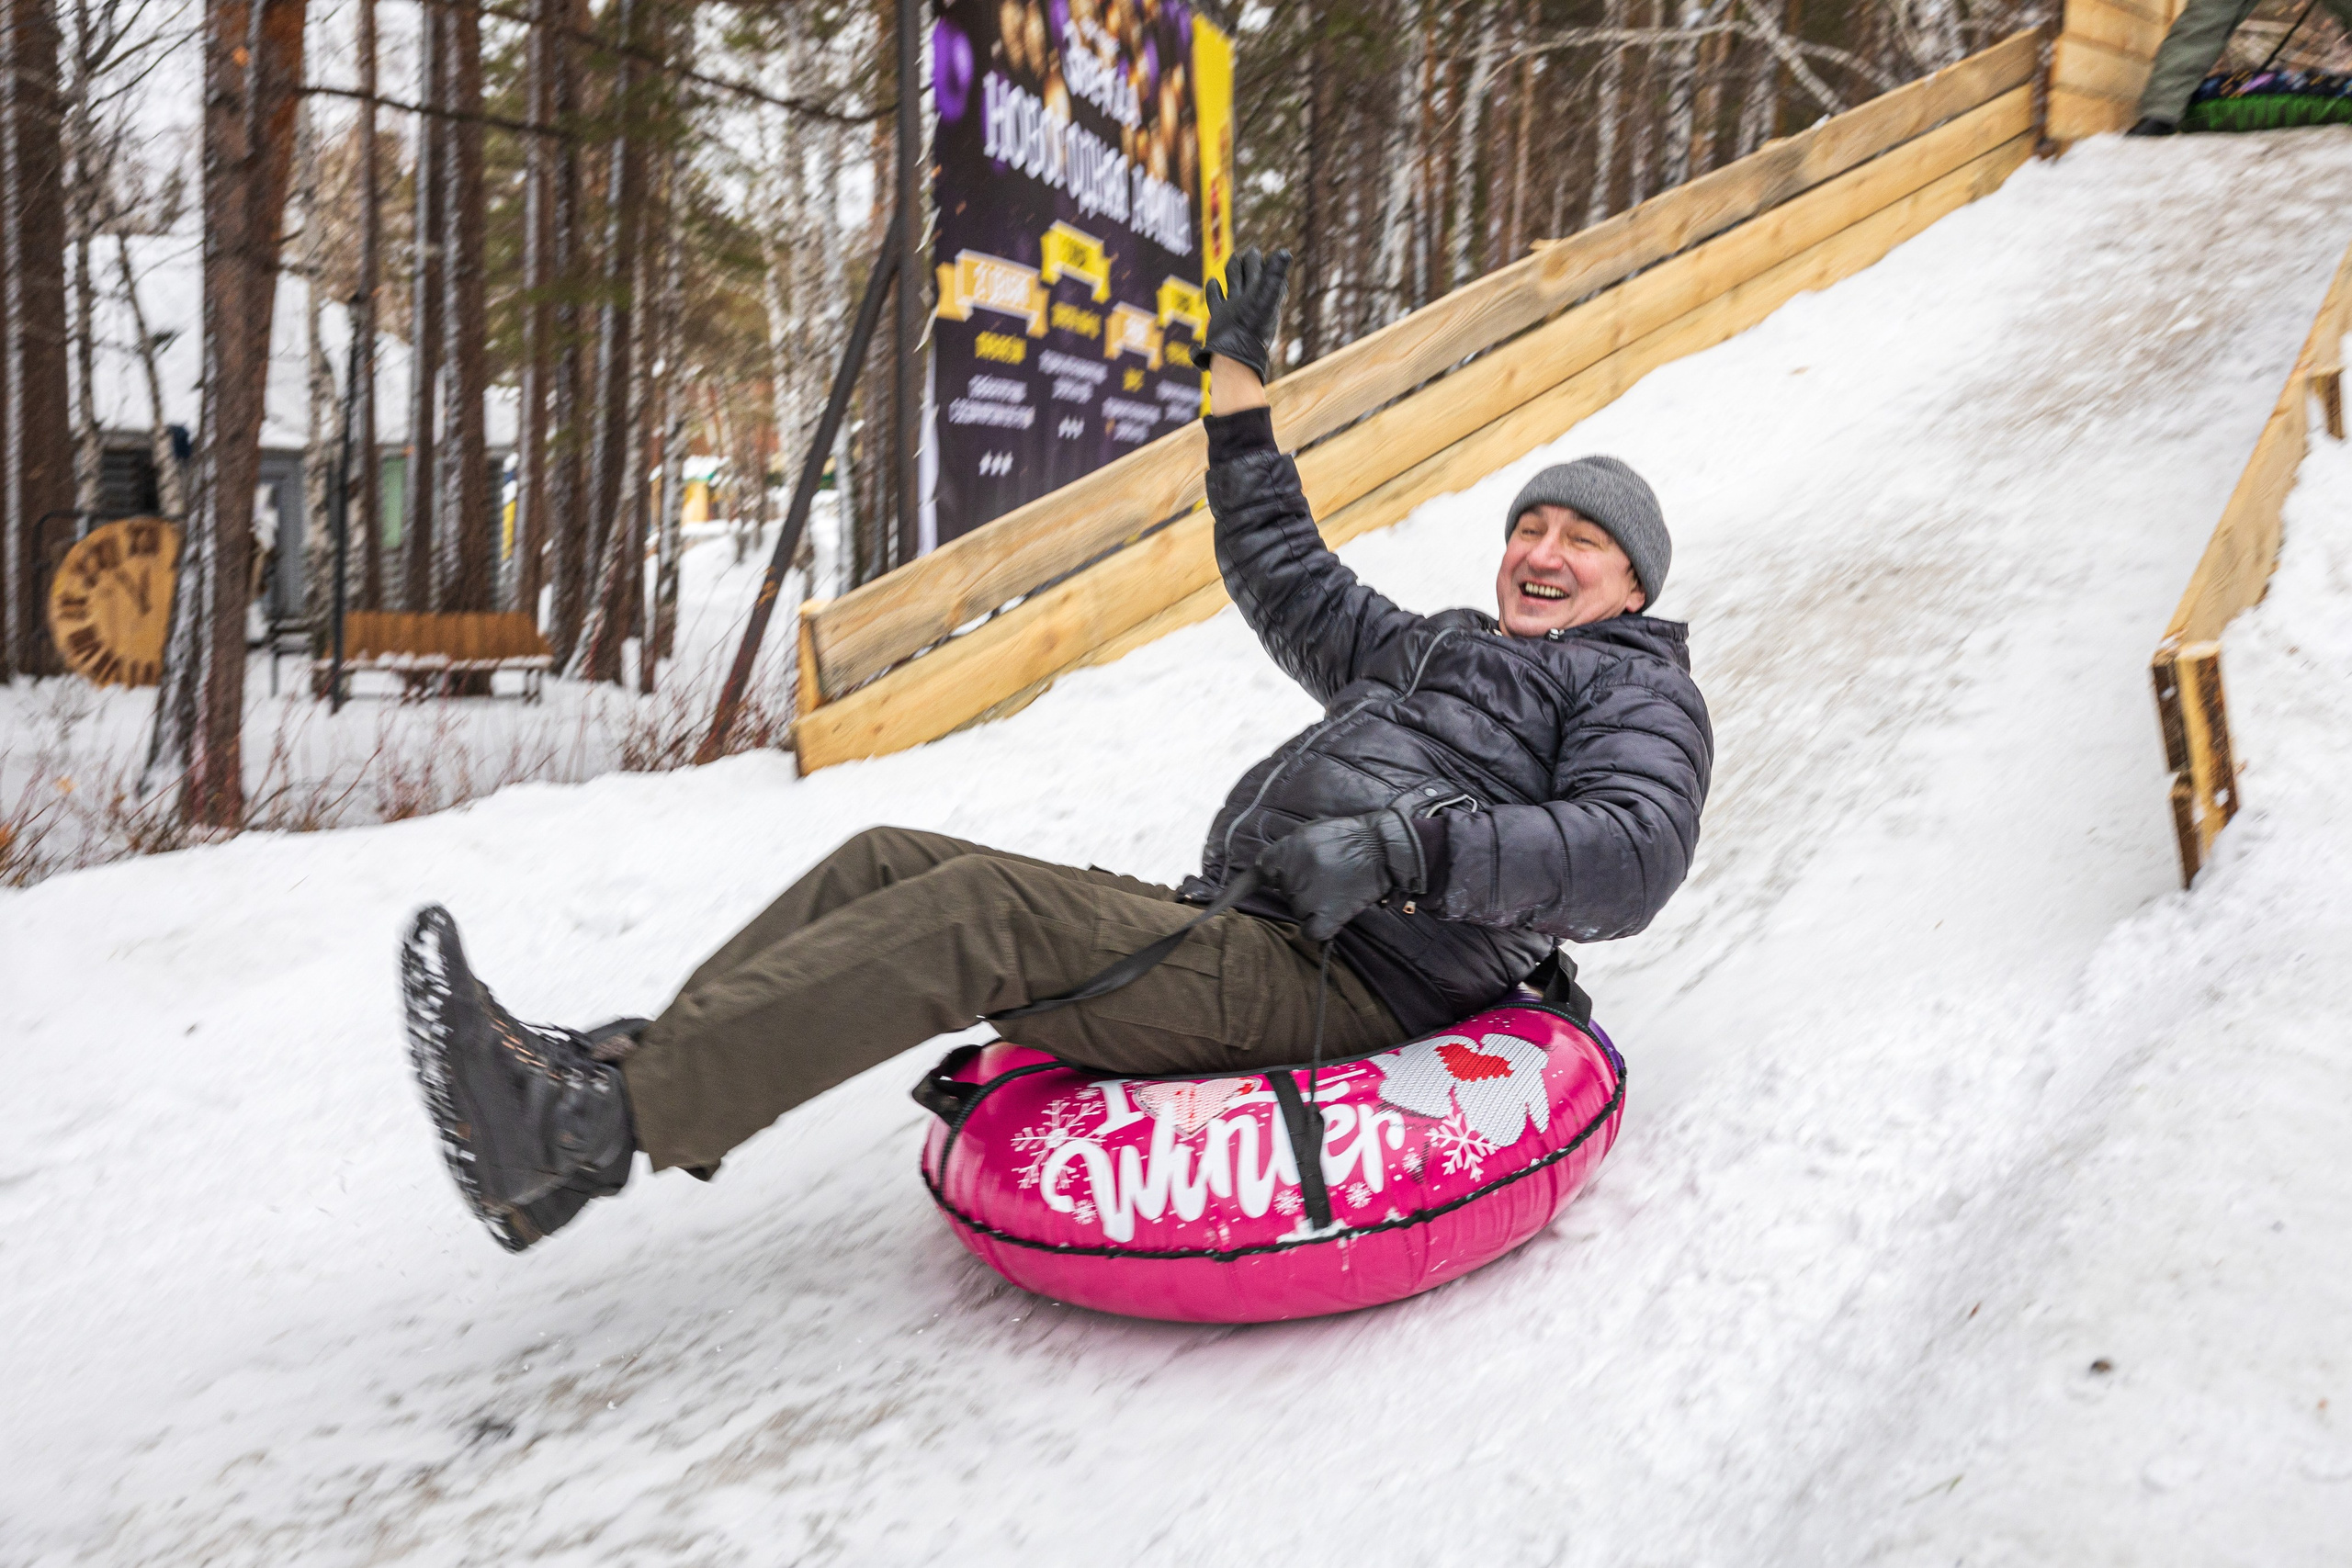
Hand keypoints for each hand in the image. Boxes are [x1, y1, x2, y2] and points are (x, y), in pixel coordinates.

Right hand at [1203, 248, 1290, 381]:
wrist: (1235, 354)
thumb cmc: (1253, 327)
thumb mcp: (1266, 296)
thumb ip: (1274, 274)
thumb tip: (1285, 252)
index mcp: (1264, 296)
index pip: (1266, 273)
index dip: (1264, 262)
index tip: (1260, 251)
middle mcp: (1251, 302)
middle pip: (1250, 277)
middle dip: (1249, 264)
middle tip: (1250, 252)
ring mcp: (1235, 309)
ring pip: (1233, 284)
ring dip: (1233, 271)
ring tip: (1233, 259)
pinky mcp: (1221, 317)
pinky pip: (1216, 300)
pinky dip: (1214, 290)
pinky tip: (1212, 281)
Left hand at [1253, 808, 1425, 942]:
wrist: (1383, 849)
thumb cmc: (1349, 838)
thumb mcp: (1312, 831)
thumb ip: (1288, 849)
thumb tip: (1266, 867)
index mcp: (1288, 850)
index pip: (1261, 870)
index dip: (1262, 879)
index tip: (1251, 890)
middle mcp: (1293, 873)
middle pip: (1284, 891)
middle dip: (1299, 886)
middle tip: (1325, 876)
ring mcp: (1308, 897)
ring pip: (1297, 910)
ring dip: (1312, 905)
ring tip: (1336, 888)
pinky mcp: (1327, 915)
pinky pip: (1311, 932)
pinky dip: (1318, 927)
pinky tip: (1332, 915)